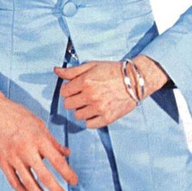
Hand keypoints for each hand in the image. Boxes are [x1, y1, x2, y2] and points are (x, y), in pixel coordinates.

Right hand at [0, 88, 77, 190]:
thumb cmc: (16, 114)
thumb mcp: (38, 123)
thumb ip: (52, 140)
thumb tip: (66, 153)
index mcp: (38, 138)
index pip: (57, 160)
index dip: (68, 173)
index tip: (75, 181)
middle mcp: (26, 150)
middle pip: (44, 176)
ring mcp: (12, 157)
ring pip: (29, 183)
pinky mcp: (2, 162)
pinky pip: (14, 182)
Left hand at [54, 54, 169, 127]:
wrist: (135, 79)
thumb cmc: (113, 71)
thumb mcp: (92, 66)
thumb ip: (72, 71)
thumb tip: (56, 70)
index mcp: (85, 81)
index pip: (64, 91)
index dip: (69, 89)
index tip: (76, 88)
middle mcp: (90, 96)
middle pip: (68, 105)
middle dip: (73, 100)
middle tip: (83, 95)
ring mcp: (99, 108)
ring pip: (77, 115)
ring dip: (82, 109)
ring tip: (91, 102)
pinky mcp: (107, 118)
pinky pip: (89, 124)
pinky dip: (91, 119)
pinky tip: (96, 110)